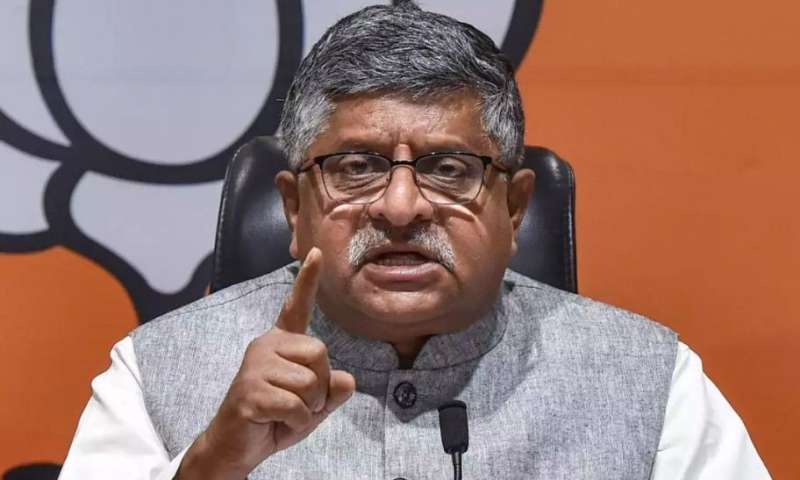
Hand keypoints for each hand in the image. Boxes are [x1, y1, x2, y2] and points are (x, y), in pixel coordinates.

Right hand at [178, 248, 355, 478]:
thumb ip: (333, 391)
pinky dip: (296, 422)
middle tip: (300, 402)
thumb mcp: (314, 405)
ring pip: (310, 381)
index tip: (316, 252)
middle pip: (320, 353)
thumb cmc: (275, 419)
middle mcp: (266, 345)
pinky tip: (276, 422)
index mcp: (282, 342)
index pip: (297, 306)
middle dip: (320, 385)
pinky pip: (296, 406)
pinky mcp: (250, 391)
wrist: (237, 447)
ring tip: (285, 413)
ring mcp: (255, 366)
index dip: (308, 279)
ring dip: (308, 408)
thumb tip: (347, 380)